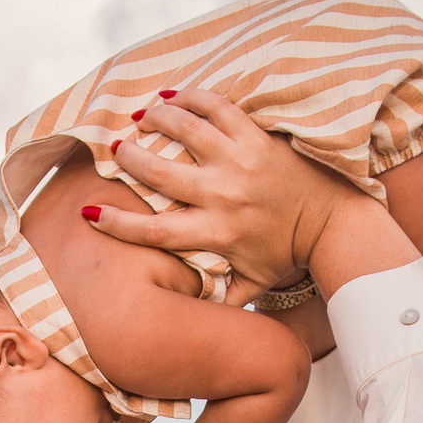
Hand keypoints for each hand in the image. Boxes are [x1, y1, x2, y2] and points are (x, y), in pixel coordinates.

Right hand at [84, 89, 348, 300]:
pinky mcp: (257, 136)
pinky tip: (173, 95)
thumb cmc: (287, 254)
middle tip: (114, 150)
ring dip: (156, 119)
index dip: (119, 223)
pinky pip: (218, 108)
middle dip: (131, 158)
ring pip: (186, 130)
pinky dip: (192, 97)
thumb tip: (188, 326)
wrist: (331, 222)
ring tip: (139, 116)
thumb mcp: (252, 284)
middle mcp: (224, 195)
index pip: (156, 229)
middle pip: (161, 173)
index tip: (90, 214)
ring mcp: (240, 161)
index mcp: (217, 234)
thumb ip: (219, 300)